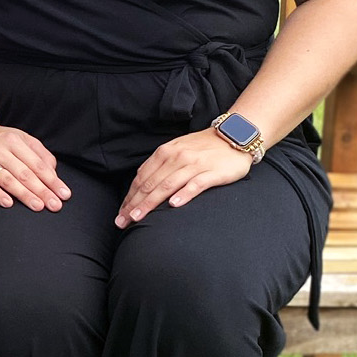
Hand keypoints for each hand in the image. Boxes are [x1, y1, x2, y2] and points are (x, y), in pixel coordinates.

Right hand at [0, 123, 70, 210]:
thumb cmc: (1, 139)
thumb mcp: (22, 138)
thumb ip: (40, 153)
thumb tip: (53, 172)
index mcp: (14, 141)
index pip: (37, 164)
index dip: (52, 180)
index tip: (63, 194)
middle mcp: (0, 150)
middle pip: (24, 174)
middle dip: (42, 191)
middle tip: (55, 204)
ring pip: (8, 180)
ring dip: (24, 194)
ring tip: (38, 206)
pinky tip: (8, 203)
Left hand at [116, 128, 251, 227]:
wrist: (235, 135)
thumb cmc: (204, 147)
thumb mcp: (177, 149)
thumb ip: (160, 164)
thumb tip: (141, 182)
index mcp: (165, 152)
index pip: (142, 177)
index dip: (130, 196)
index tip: (121, 213)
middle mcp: (177, 157)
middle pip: (151, 184)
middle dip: (134, 204)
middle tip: (122, 221)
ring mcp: (194, 164)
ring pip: (167, 185)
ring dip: (150, 203)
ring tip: (138, 217)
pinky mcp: (212, 172)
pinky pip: (196, 184)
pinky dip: (184, 194)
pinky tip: (174, 205)